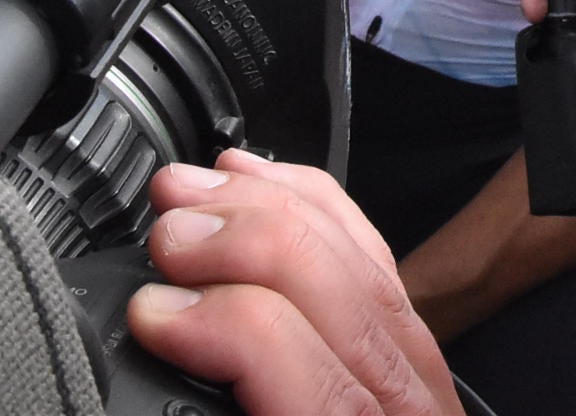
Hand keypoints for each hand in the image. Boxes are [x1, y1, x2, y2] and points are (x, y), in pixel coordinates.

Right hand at [129, 153, 457, 415]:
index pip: (328, 393)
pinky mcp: (408, 354)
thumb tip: (160, 342)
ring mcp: (421, 383)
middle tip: (167, 234)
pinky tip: (257, 183)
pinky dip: (309, 208)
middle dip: (251, 245)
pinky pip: (372, 261)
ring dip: (268, 212)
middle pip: (352, 306)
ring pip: (365, 269)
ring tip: (188, 191)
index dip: (239, 333)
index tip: (155, 312)